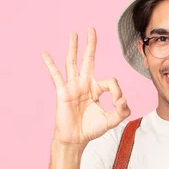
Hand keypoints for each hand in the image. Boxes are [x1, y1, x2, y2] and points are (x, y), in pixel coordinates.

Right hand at [42, 27, 130, 144]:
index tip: (118, 102)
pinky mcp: (62, 92)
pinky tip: (45, 54)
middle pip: (88, 60)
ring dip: (73, 48)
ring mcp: (72, 87)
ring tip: (74, 34)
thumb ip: (122, 111)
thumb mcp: (112, 120)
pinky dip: (50, 65)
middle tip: (91, 29)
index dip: (117, 91)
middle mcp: (84, 84)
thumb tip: (123, 99)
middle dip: (90, 45)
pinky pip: (56, 76)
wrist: (75, 139)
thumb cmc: (91, 129)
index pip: (110, 81)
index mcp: (96, 89)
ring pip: (72, 63)